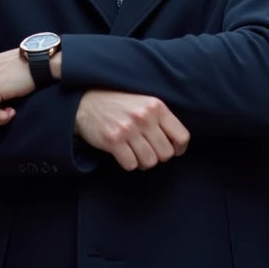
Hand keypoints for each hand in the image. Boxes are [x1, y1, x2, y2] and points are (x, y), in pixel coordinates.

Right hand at [74, 91, 189, 170]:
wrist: (86, 103)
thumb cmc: (119, 105)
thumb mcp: (144, 103)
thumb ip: (161, 119)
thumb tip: (177, 145)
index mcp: (156, 106)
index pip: (182, 136)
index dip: (179, 149)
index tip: (173, 150)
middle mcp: (144, 117)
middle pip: (166, 153)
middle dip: (158, 156)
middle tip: (148, 150)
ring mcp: (128, 129)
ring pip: (149, 162)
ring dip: (143, 161)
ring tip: (135, 152)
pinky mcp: (113, 140)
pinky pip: (131, 165)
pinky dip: (128, 163)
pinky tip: (123, 153)